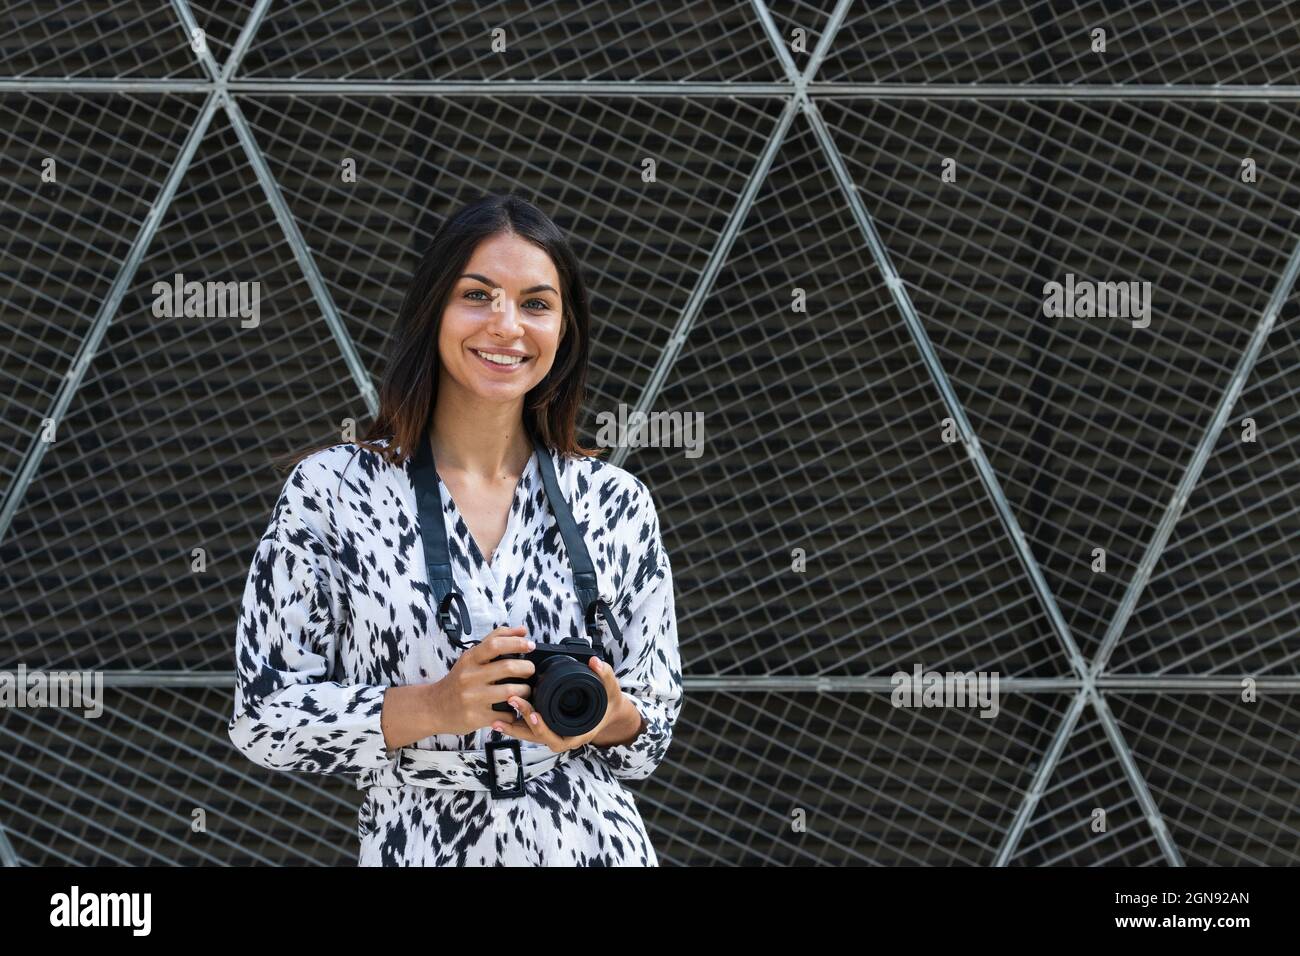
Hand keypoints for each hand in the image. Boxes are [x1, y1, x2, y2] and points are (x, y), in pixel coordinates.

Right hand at [425, 626, 535, 735]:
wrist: (434, 707)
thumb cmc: (458, 680)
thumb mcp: (471, 657)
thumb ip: (496, 640)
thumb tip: (522, 630)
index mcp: (470, 659)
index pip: (495, 645)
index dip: (517, 643)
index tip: (530, 645)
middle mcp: (469, 677)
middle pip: (508, 667)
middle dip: (527, 668)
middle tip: (530, 670)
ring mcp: (472, 698)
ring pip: (511, 692)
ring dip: (525, 690)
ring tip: (525, 689)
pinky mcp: (476, 717)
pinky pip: (506, 715)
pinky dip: (515, 711)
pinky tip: (514, 707)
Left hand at [490, 655, 635, 752]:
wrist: (608, 710)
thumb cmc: (608, 702)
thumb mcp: (610, 689)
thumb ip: (604, 675)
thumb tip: (595, 662)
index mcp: (576, 734)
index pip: (555, 738)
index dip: (543, 729)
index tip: (534, 715)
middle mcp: (561, 737)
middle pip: (536, 737)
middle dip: (521, 724)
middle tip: (513, 701)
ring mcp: (551, 732)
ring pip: (528, 734)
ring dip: (512, 726)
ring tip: (495, 718)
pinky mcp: (544, 725)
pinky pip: (526, 727)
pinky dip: (514, 722)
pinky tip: (499, 713)